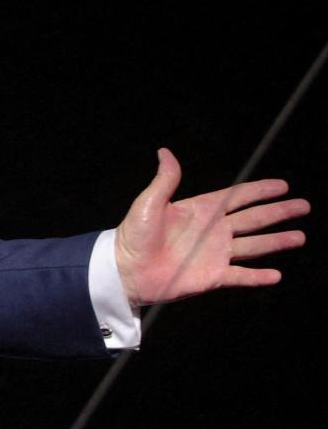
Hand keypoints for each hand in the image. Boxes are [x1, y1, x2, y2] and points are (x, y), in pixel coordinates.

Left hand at [115, 147, 309, 305]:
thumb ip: (165, 180)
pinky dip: (258, 277)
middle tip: (304, 206)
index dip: (259, 191)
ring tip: (300, 236)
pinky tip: (276, 275)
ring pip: (254, 246)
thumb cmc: (133, 234)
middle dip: (278, 212)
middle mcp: (213, 231)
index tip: (282, 185)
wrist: (125, 269)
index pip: (237, 197)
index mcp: (201, 210)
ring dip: (276, 242)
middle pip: (254, 219)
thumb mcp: (149, 203)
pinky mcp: (212, 276)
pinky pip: (241, 276)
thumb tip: (165, 152)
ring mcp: (215, 254)